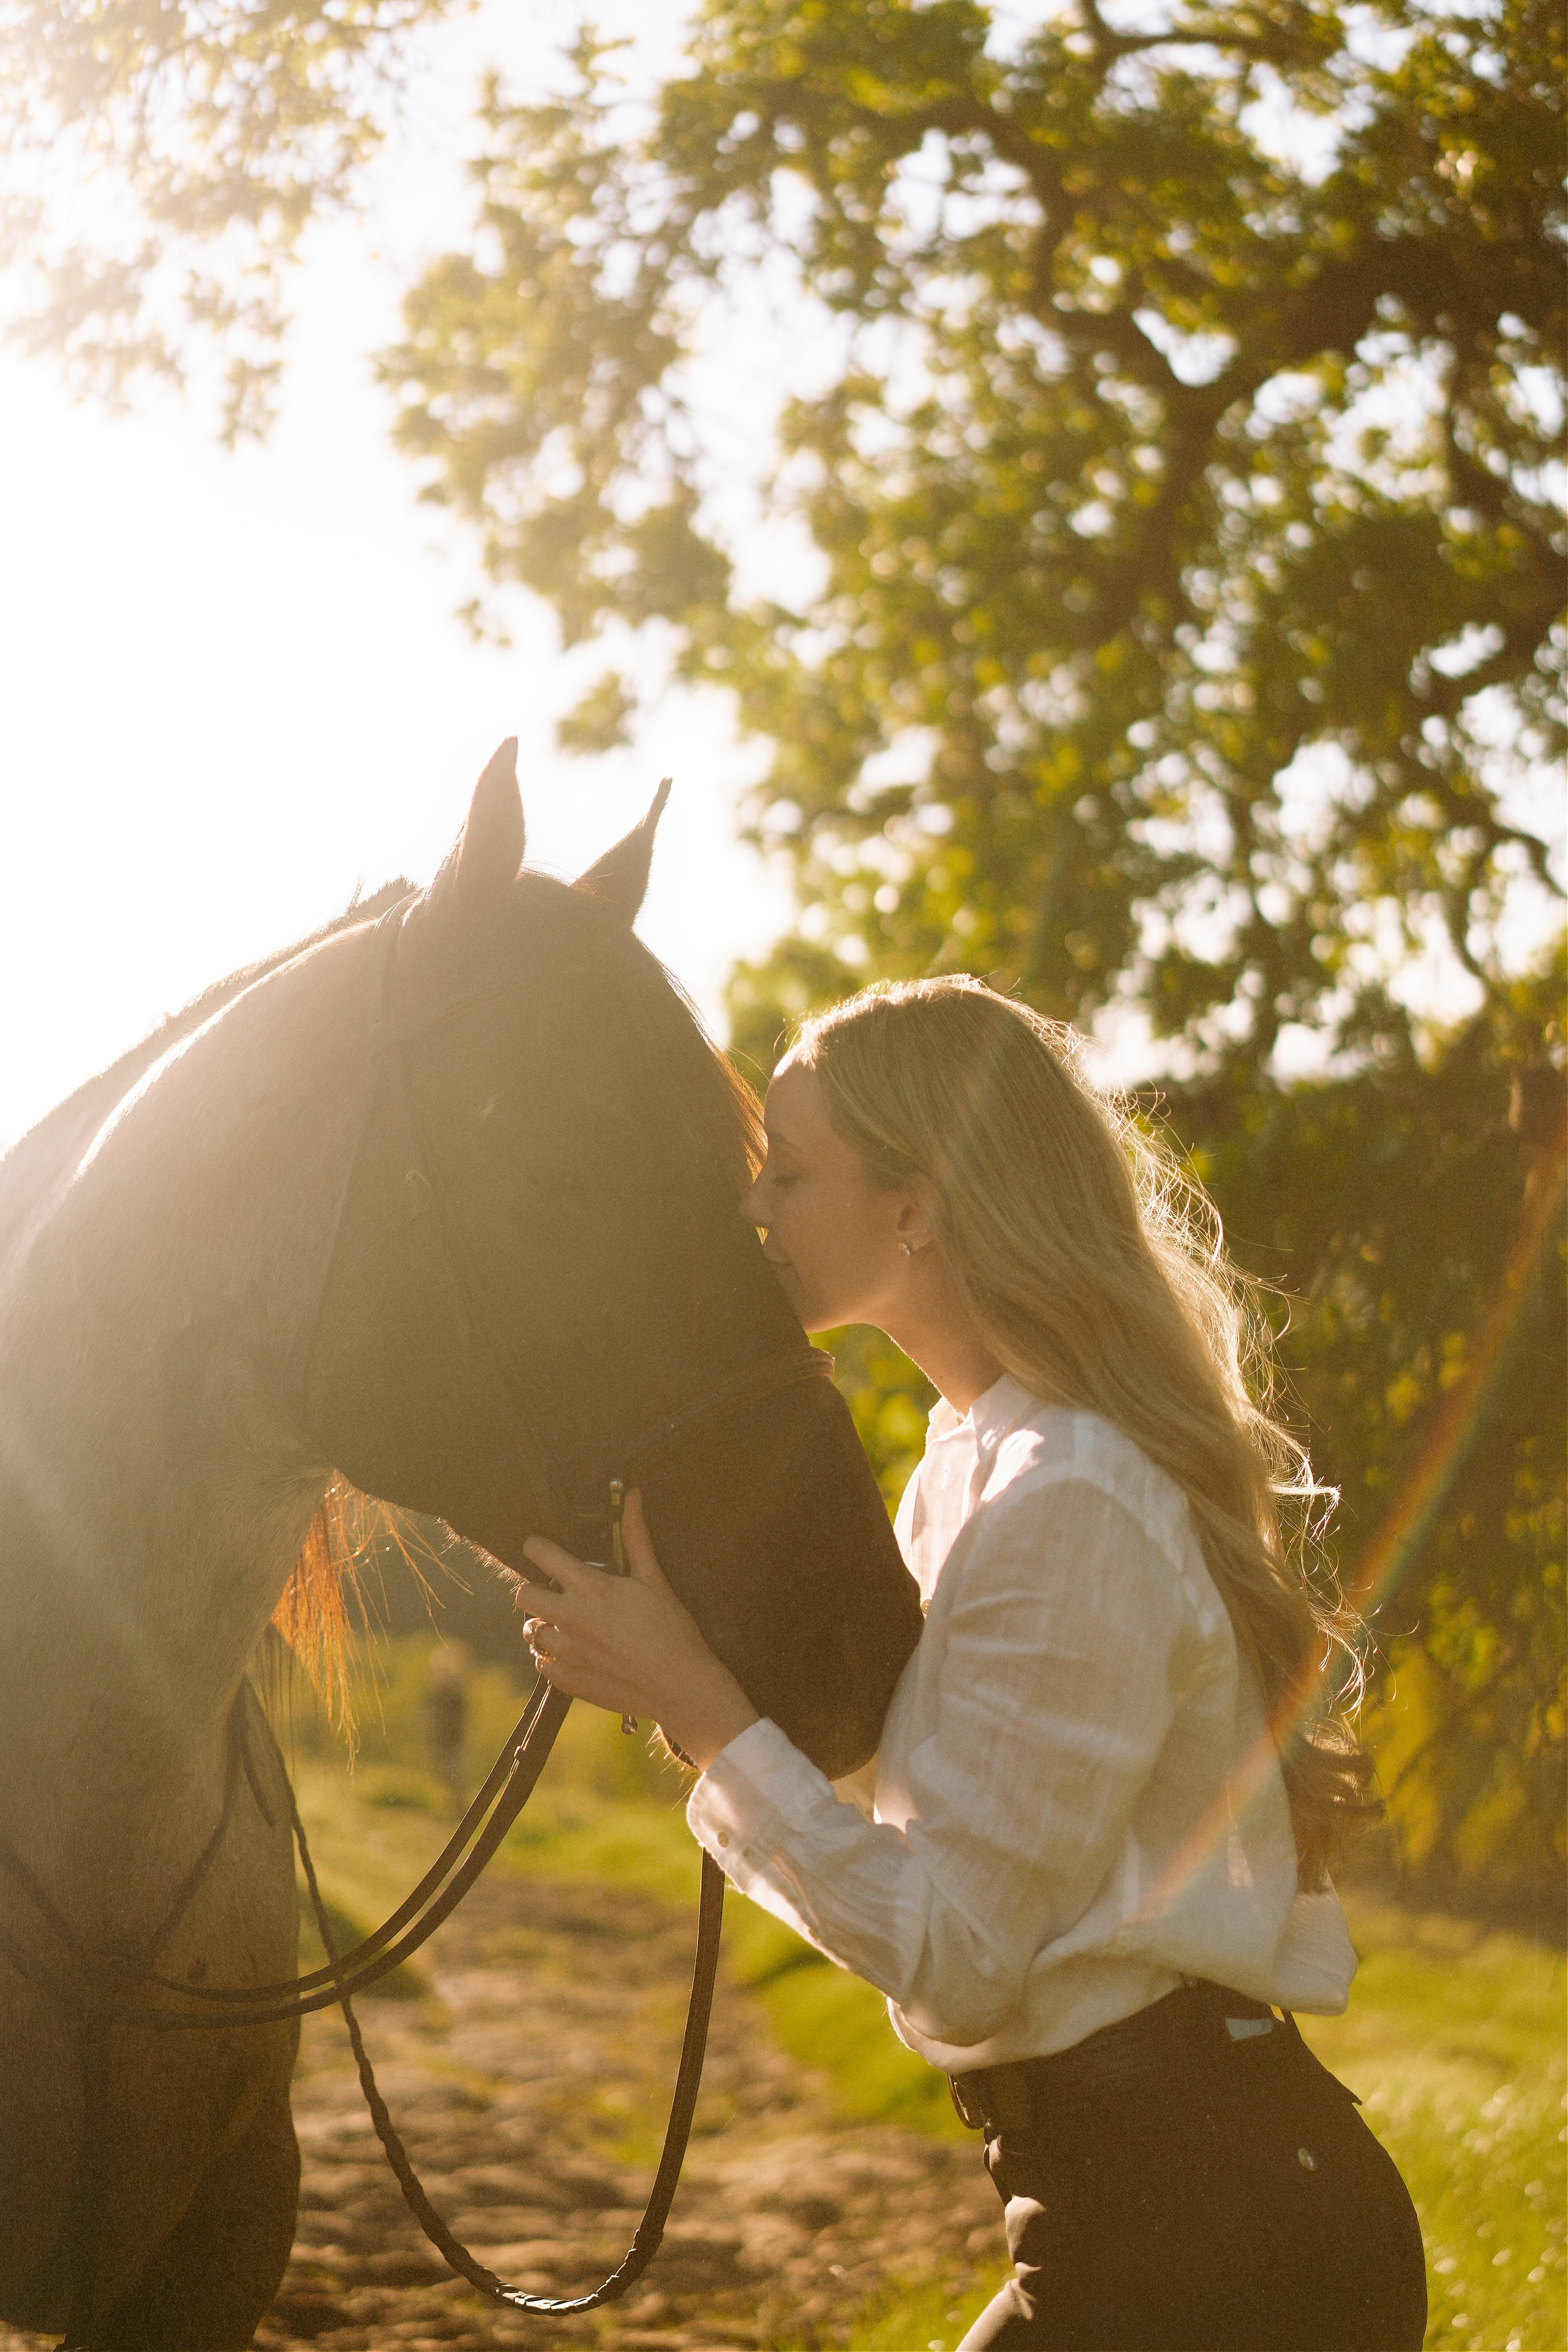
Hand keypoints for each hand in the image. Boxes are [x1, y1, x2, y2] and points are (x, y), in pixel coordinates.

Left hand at [515, 1490, 759, 1771]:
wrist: (681, 1687)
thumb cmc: (673, 1630)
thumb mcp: (654, 1579)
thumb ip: (636, 1537)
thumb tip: (632, 1495)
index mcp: (592, 1589)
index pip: (542, 1555)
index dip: (536, 1547)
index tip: (539, 1548)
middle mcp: (572, 1618)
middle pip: (523, 1595)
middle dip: (534, 1589)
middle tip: (554, 1592)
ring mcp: (567, 1653)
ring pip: (530, 1631)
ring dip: (543, 1625)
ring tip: (567, 1625)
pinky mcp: (568, 1681)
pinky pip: (542, 1665)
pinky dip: (552, 1658)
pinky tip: (575, 1653)